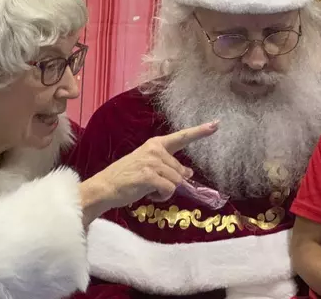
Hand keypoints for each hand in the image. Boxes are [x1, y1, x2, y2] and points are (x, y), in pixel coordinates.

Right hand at [88, 121, 218, 209]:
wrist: (105, 187)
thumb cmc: (127, 178)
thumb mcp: (149, 167)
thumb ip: (169, 167)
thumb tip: (189, 173)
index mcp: (155, 144)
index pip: (181, 137)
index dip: (200, 131)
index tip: (216, 124)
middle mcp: (155, 150)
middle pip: (180, 172)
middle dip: (170, 182)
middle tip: (151, 184)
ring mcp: (152, 162)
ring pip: (176, 182)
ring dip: (164, 191)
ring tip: (147, 189)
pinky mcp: (148, 176)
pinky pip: (168, 190)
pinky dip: (160, 197)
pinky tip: (147, 194)